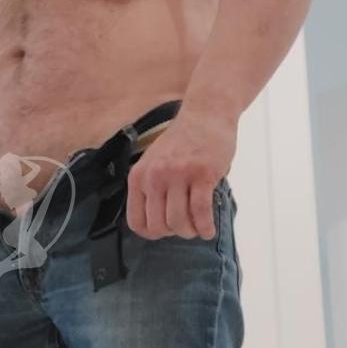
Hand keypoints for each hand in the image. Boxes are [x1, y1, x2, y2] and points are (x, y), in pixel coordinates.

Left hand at [126, 112, 236, 239]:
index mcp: (139, 176)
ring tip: (198, 228)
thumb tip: (155, 226)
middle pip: (159, 226)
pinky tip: (209, 230)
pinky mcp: (202, 174)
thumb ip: (150, 189)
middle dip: (174, 233)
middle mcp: (155, 176)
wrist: (206, 115)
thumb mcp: (154, 163)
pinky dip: (206, 227)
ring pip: (179, 222)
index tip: (166, 229)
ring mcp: (178, 174)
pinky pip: (201, 212)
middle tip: (186, 227)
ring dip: (190, 232)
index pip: (137, 222)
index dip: (152, 232)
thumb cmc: (182, 143)